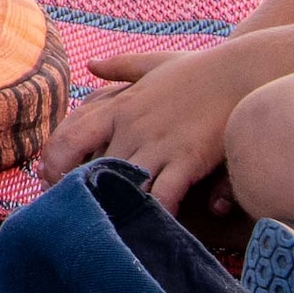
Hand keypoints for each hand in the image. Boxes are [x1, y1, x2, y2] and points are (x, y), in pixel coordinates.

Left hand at [29, 38, 254, 202]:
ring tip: (105, 229)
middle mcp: (131, 127)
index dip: (56, 162)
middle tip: (75, 217)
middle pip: (94, 168)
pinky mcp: (188, 158)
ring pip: (123, 184)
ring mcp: (158, 143)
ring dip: (116, 206)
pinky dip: (155, 211)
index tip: (51, 181)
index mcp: (119, 107)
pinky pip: (164, 193)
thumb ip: (120, 66)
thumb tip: (91, 65)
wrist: (242, 71)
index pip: (71, 137)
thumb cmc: (199, 69)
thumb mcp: (153, 63)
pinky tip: (151, 224)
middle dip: (84, 193)